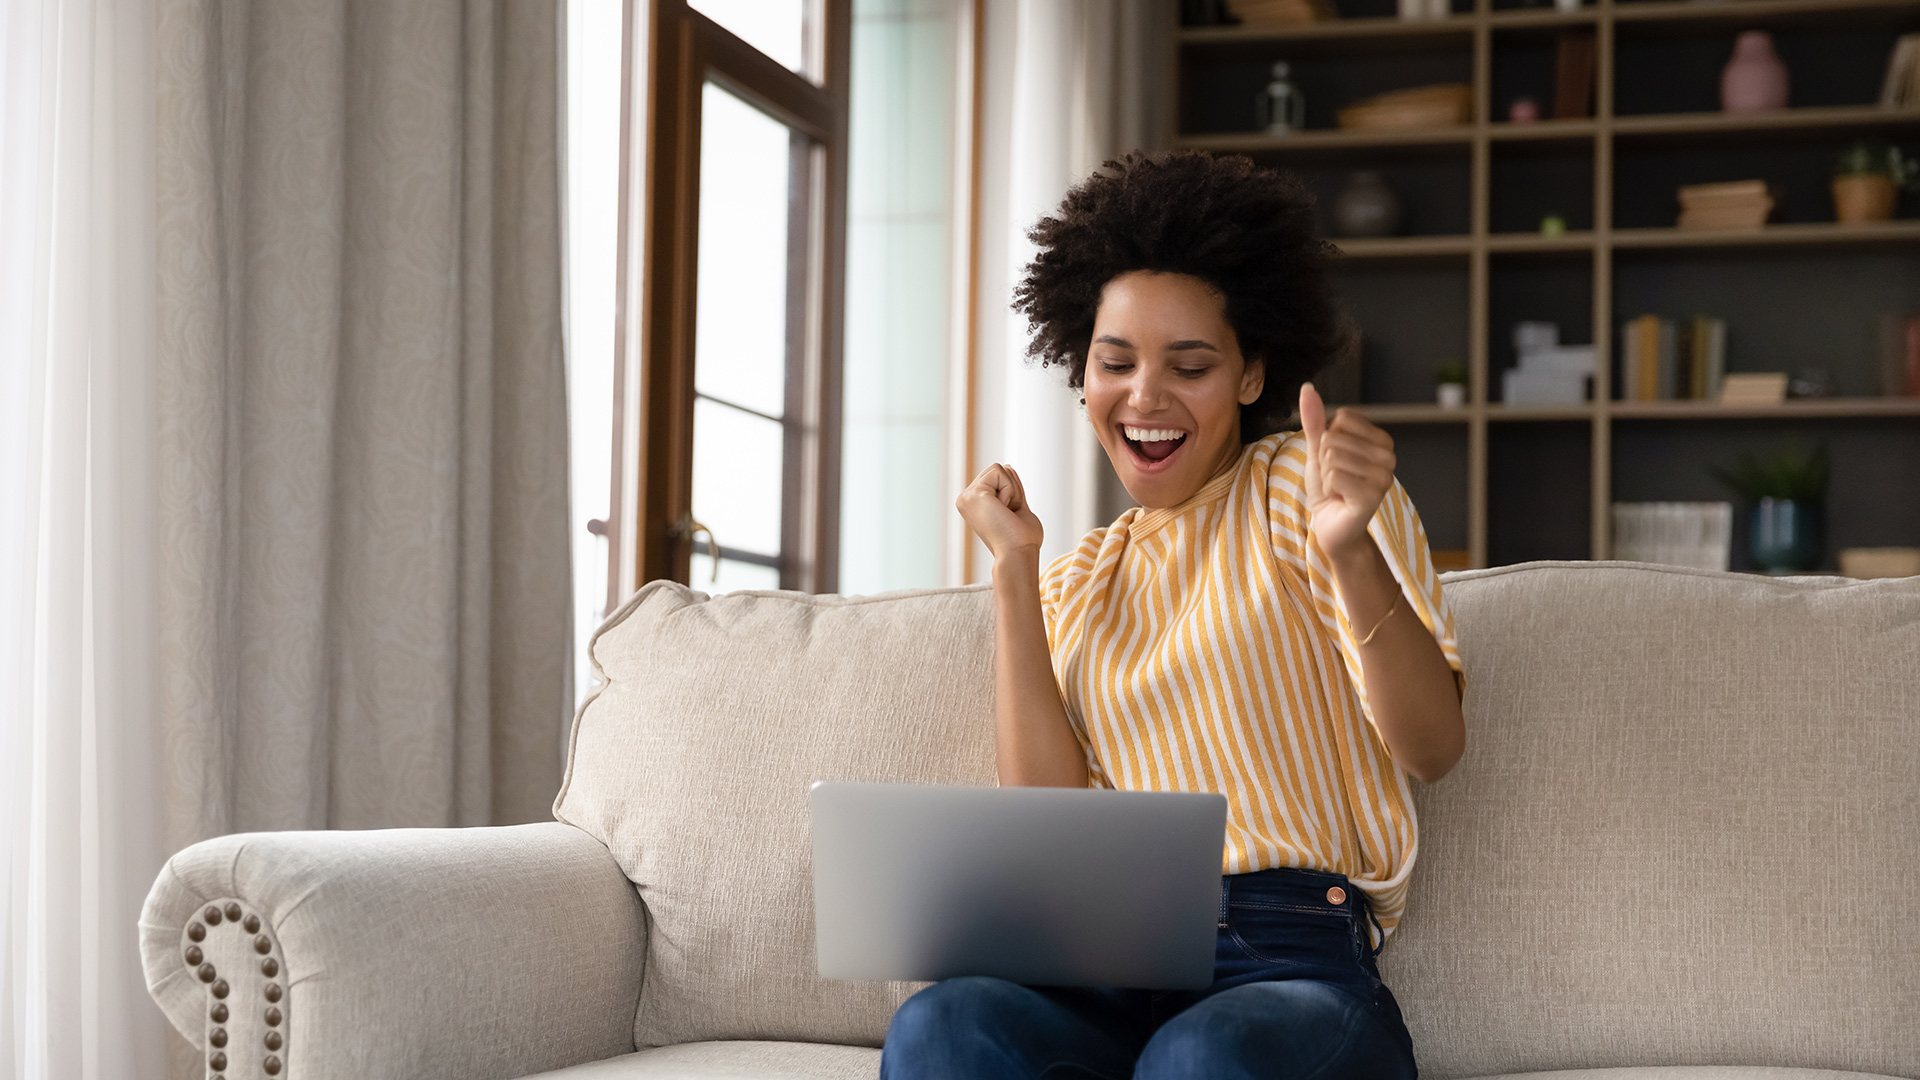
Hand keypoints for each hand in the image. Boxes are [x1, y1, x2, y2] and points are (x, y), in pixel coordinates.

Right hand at [957, 463, 1043, 560]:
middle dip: (1013, 489)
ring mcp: (966, 497)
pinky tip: (1003, 509)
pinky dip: (1010, 490)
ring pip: (999, 468)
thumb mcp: (1017, 507)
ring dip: (1012, 490)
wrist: (1018, 553)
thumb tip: (1008, 468)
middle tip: (1009, 514)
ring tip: (1006, 513)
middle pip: (998, 470)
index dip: (1013, 492)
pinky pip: (999, 472)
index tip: (1010, 515)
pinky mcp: (973, 494)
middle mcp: (966, 500)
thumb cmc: (1021, 540)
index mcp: (974, 504)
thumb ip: (1012, 489)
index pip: (998, 478)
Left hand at [1299, 382, 1396, 561]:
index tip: (1336, 463)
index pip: (1340, 418)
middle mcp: (1389, 455)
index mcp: (1381, 440)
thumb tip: (1307, 388)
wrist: (1332, 527)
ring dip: (1326, 477)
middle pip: (1333, 437)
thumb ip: (1314, 421)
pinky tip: (1340, 499)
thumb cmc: (1329, 488)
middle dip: (1324, 462)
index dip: (1327, 440)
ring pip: (1332, 456)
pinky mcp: (1373, 495)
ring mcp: (1384, 476)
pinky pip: (1334, 476)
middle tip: (1337, 480)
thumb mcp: (1318, 451)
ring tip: (1339, 490)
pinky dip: (1328, 489)